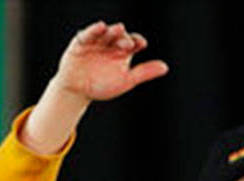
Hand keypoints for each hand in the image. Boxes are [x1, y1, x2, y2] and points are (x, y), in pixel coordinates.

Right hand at [53, 21, 168, 102]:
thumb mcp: (126, 80)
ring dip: (112, 31)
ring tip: (118, 30)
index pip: (133, 42)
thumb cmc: (102, 85)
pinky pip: (88, 34)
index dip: (137, 41)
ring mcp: (96, 42)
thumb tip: (165, 67)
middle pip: (120, 36)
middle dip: (124, 38)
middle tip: (128, 44)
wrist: (78, 91)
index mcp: (122, 52)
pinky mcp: (81, 43)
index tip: (141, 44)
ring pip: (106, 33)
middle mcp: (110, 44)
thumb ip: (144, 72)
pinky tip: (100, 27)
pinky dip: (93, 30)